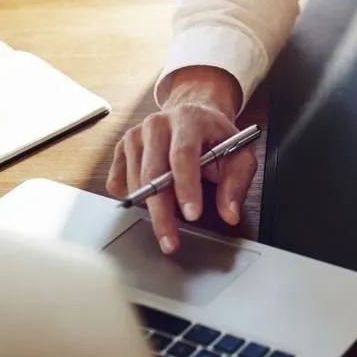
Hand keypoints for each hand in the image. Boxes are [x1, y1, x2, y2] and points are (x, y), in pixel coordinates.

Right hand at [107, 66, 256, 254]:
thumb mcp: (239, 154)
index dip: (186, 187)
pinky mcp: (121, 149)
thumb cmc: (216, 136)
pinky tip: (152, 199)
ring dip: (150, 209)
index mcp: (188, 120)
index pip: (183, 155)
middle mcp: (157, 124)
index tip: (192, 215)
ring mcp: (135, 135)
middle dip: (161, 212)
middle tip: (171, 241)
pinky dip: (133, 199)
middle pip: (153, 172)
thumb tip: (230, 214)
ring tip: (169, 221)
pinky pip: (118, 183)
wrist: (193, 114)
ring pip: (134, 181)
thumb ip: (237, 183)